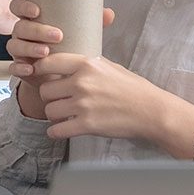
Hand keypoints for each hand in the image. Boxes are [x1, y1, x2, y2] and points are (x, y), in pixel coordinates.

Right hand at [5, 0, 113, 119]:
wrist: (60, 74)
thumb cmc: (67, 48)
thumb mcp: (77, 33)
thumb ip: (90, 22)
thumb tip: (109, 14)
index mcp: (33, 20)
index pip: (19, 7)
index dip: (24, 7)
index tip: (37, 10)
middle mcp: (23, 33)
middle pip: (20, 27)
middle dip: (36, 31)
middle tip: (57, 35)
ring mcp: (19, 50)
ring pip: (14, 45)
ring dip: (29, 48)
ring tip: (47, 52)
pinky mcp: (19, 67)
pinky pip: (12, 66)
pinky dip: (20, 68)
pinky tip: (31, 69)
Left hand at [9, 35, 193, 158]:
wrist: (152, 111)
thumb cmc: (133, 88)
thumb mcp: (110, 66)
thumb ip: (86, 65)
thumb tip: (65, 63)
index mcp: (86, 64)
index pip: (48, 62)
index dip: (41, 70)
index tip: (42, 76)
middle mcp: (82, 82)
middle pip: (45, 90)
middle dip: (50, 97)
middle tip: (59, 101)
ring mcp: (83, 105)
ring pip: (49, 110)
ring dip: (54, 115)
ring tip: (63, 116)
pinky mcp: (87, 125)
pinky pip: (56, 130)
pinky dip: (55, 132)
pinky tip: (62, 130)